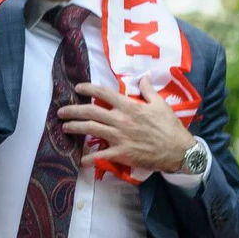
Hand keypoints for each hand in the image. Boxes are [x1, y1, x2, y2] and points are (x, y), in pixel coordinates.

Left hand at [59, 76, 194, 172]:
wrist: (178, 150)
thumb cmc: (169, 126)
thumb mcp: (160, 104)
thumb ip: (148, 90)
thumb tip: (142, 77)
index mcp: (129, 106)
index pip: (104, 94)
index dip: (88, 89)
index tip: (78, 88)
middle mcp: (120, 120)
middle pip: (91, 112)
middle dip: (73, 110)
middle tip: (61, 111)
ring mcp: (119, 137)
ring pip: (90, 130)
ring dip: (75, 128)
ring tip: (64, 127)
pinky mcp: (120, 153)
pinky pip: (100, 156)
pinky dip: (88, 158)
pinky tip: (79, 159)